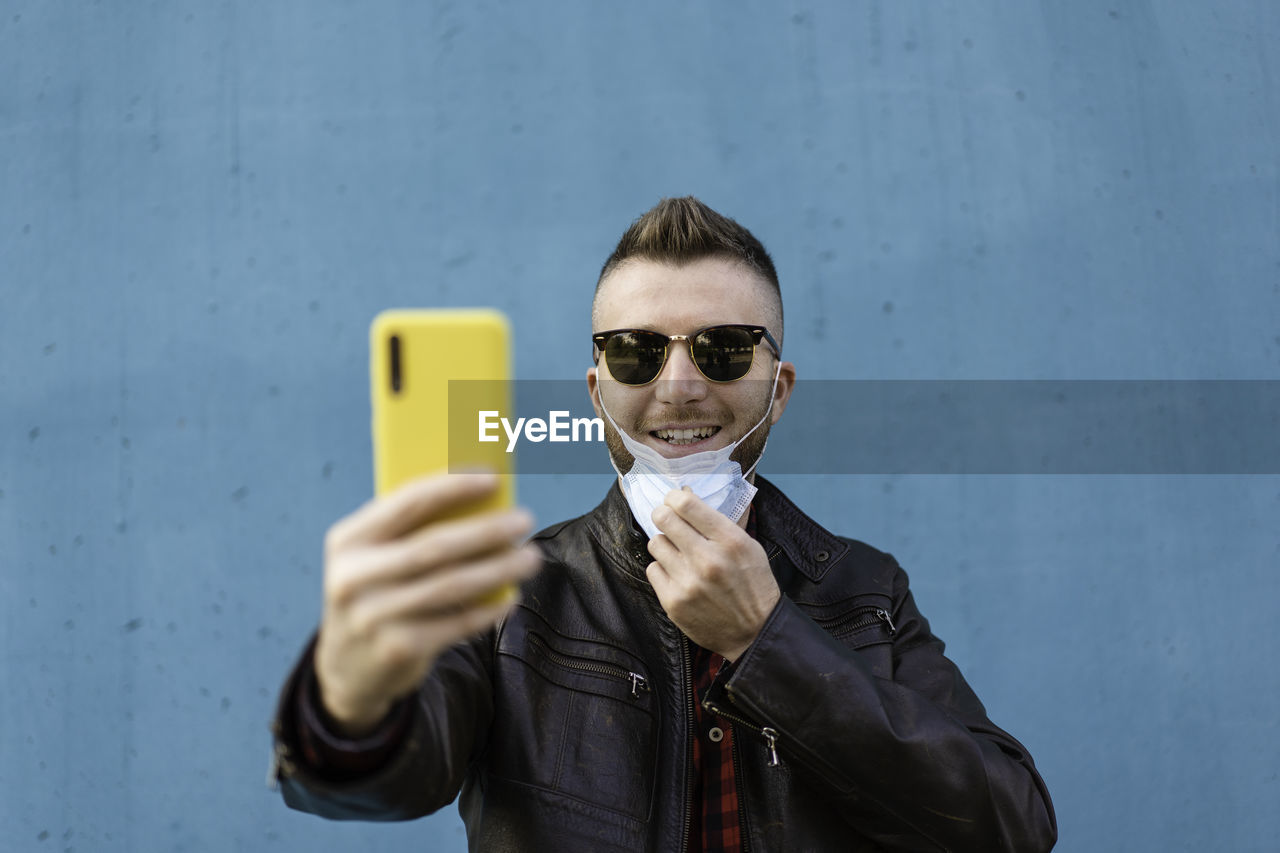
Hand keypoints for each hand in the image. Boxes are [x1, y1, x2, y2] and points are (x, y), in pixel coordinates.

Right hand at [314, 472, 540, 735]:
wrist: (346, 669)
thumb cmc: (374, 595)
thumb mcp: (371, 559)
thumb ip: (410, 532)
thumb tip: (483, 504)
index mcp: (348, 541)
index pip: (405, 503)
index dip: (452, 487)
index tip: (493, 477)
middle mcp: (353, 577)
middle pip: (433, 546)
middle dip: (486, 530)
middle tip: (524, 520)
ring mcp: (374, 617)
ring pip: (451, 585)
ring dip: (499, 569)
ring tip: (530, 557)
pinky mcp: (397, 650)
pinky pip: (457, 624)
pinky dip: (489, 609)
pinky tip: (511, 596)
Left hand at [645, 488, 779, 660]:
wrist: (755, 633)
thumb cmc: (753, 585)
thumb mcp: (748, 546)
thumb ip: (717, 522)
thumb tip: (684, 495)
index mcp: (730, 541)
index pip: (687, 504)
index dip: (674, 497)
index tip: (674, 500)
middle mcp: (708, 560)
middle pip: (664, 519)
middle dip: (664, 515)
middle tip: (669, 520)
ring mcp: (688, 582)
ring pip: (655, 543)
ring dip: (665, 545)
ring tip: (679, 554)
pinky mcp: (673, 602)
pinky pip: (653, 569)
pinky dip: (663, 570)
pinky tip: (679, 576)